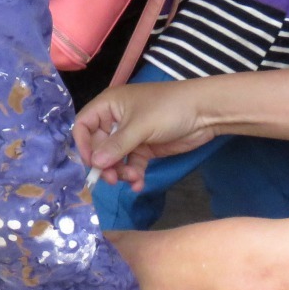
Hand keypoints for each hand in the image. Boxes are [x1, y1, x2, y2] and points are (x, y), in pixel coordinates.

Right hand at [73, 79, 217, 192]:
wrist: (204, 112)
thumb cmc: (169, 109)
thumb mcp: (140, 126)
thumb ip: (116, 146)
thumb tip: (95, 164)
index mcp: (109, 105)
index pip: (84, 125)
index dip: (83, 145)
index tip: (92, 163)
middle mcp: (116, 120)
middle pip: (98, 147)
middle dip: (105, 164)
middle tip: (113, 179)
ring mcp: (131, 135)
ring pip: (115, 159)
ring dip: (120, 172)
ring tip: (132, 178)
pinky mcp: (145, 148)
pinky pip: (131, 164)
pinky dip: (133, 175)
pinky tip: (139, 183)